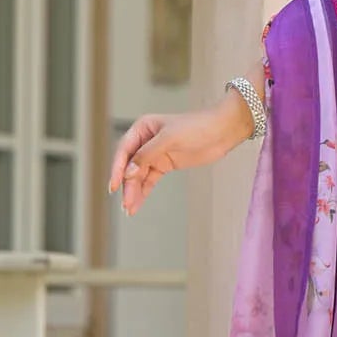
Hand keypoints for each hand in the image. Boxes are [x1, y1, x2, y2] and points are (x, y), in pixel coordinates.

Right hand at [108, 95, 250, 215]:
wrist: (222, 131)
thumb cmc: (197, 126)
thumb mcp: (170, 138)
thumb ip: (148, 155)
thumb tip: (129, 172)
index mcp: (142, 128)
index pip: (124, 151)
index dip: (117, 169)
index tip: (114, 186)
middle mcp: (145, 141)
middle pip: (130, 166)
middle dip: (127, 185)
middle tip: (125, 204)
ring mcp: (155, 154)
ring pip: (138, 176)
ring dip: (134, 192)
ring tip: (129, 210)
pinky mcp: (166, 165)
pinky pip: (149, 180)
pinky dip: (143, 192)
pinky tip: (137, 204)